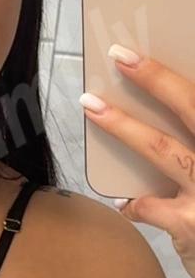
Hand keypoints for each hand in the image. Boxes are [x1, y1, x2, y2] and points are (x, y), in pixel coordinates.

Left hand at [79, 45, 194, 277]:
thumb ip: (193, 141)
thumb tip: (173, 115)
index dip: (174, 76)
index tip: (152, 51)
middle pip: (194, 109)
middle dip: (156, 79)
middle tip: (122, 56)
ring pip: (164, 149)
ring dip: (125, 126)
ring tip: (93, 106)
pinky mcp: (192, 225)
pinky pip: (149, 206)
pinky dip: (135, 203)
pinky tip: (126, 203)